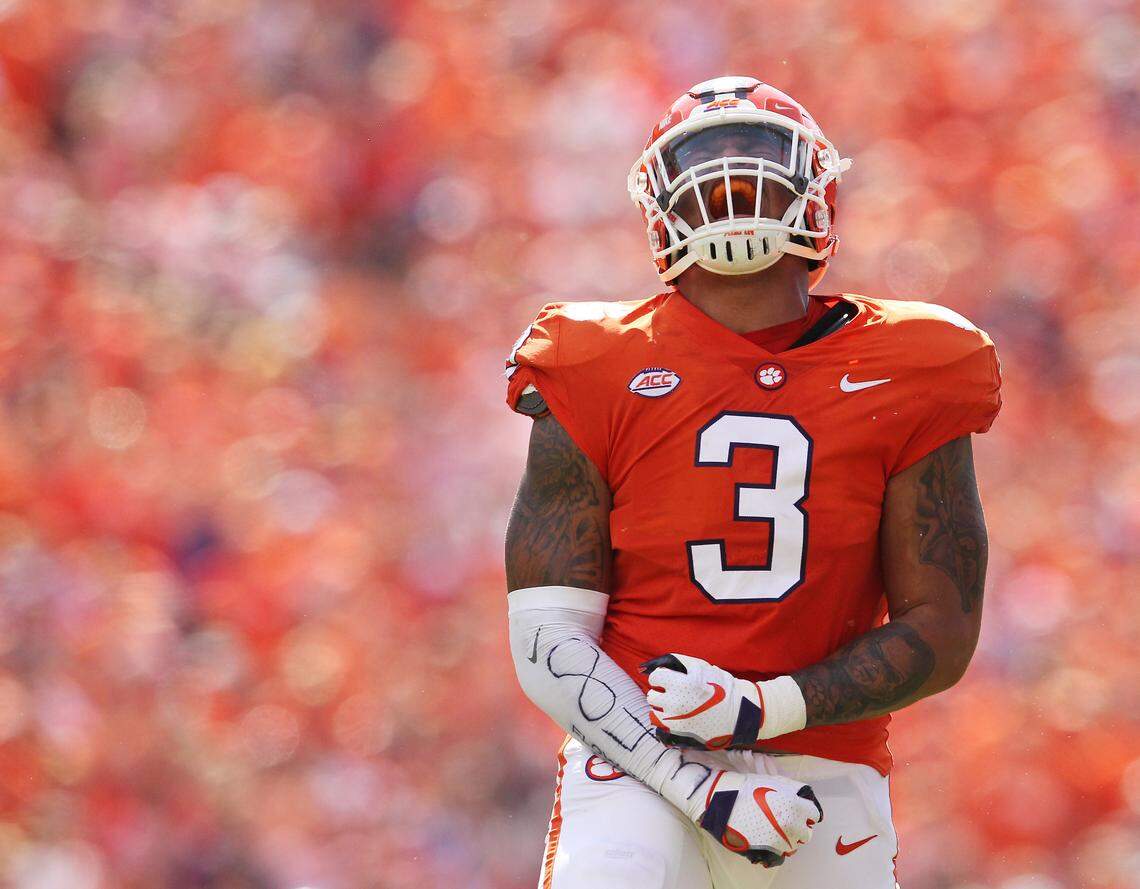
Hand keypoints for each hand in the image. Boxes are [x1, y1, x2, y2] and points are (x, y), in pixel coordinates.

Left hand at [642, 653, 762, 748]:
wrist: (739, 713)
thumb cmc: (720, 685)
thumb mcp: (700, 666)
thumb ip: (675, 661)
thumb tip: (648, 665)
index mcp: (681, 685)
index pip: (654, 678)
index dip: (662, 676)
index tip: (671, 678)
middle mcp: (676, 704)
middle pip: (651, 696)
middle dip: (660, 692)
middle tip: (675, 691)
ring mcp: (677, 721)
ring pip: (654, 712)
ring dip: (662, 706)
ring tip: (678, 703)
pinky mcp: (680, 732)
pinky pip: (661, 726)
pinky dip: (666, 719)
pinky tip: (678, 715)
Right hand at [687, 770, 822, 866]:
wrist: (721, 801)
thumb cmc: (746, 787)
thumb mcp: (773, 781)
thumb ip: (792, 789)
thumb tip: (803, 795)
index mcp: (794, 806)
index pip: (813, 814)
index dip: (806, 811)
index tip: (798, 810)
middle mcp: (791, 825)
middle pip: (806, 833)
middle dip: (799, 826)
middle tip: (786, 819)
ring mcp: (780, 840)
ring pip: (794, 845)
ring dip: (788, 837)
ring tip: (775, 829)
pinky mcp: (767, 850)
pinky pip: (780, 853)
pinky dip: (777, 847)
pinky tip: (767, 837)